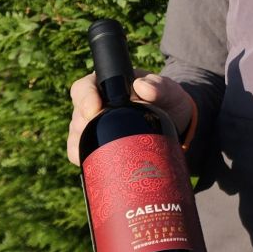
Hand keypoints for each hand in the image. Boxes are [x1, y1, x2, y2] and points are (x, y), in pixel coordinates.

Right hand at [67, 71, 194, 164]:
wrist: (175, 124)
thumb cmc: (168, 100)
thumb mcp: (169, 91)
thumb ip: (160, 86)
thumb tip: (142, 87)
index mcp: (107, 85)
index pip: (83, 88)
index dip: (84, 98)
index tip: (94, 109)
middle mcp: (96, 106)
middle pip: (78, 116)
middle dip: (84, 127)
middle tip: (104, 135)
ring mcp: (96, 127)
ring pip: (77, 137)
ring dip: (83, 145)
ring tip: (103, 152)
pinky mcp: (99, 146)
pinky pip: (83, 154)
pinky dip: (86, 160)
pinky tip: (95, 165)